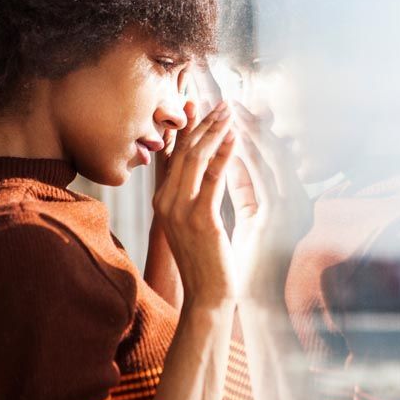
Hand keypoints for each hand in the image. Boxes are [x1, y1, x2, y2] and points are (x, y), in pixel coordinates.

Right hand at [152, 100, 237, 306]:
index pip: (175, 155)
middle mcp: (165, 202)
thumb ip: (192, 195)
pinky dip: (225, 153)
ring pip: (196, 158)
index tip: (202, 104)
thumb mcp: (192, 223)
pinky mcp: (200, 219)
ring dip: (215, 131)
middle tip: (222, 102)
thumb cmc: (205, 261)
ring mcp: (179, 210)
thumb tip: (205, 167)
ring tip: (231, 111)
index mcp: (163, 202)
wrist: (206, 298)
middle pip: (184, 151)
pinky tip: (236, 137)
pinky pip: (213, 177)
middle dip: (205, 122)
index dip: (190, 127)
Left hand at [226, 101, 313, 304]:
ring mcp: (293, 206)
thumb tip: (228, 157)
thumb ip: (242, 186)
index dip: (251, 129)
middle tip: (230, 99)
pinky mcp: (281, 216)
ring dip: (250, 131)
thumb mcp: (247, 214)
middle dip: (250, 123)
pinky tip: (233, 139)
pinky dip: (248, 156)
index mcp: (291, 198)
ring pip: (273, 157)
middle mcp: (298, 198)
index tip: (231, 109)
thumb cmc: (248, 261)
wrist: (255, 298)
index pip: (272, 155)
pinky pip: (264, 177)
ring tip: (231, 110)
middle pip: (275, 150)